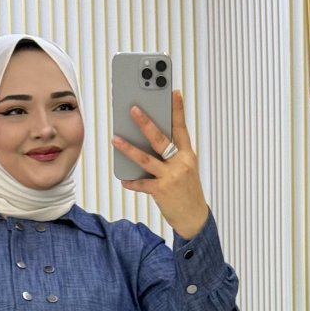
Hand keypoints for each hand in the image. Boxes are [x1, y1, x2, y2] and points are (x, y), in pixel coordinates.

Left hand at [112, 89, 209, 239]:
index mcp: (188, 155)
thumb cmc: (187, 191)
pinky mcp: (161, 191)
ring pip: (146, 159)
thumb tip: (150, 141)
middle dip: (146, 123)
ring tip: (115, 139)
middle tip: (133, 109)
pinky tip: (124, 179)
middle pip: (161, 139)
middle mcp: (180, 164)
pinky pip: (142, 184)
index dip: (178, 110)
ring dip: (129, 149)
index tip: (174, 92)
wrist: (194, 218)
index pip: (182, 128)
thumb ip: (173, 154)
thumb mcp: (186, 169)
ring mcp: (170, 177)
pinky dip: (132, 182)